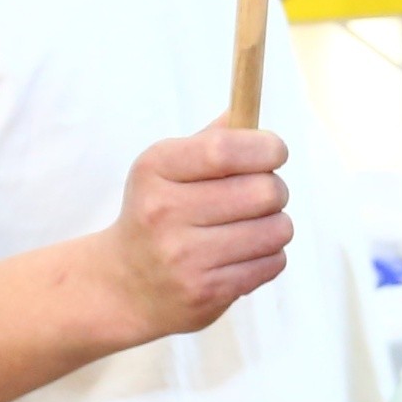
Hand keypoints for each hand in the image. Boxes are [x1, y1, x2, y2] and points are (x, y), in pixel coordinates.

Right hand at [84, 122, 293, 343]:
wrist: (125, 285)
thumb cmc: (158, 214)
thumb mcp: (167, 169)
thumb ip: (211, 140)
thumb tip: (246, 109)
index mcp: (156, 170)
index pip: (225, 149)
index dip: (265, 147)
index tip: (275, 152)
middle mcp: (164, 212)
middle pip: (264, 191)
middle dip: (275, 190)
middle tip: (262, 195)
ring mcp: (184, 257)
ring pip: (276, 229)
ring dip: (276, 225)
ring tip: (252, 227)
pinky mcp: (206, 292)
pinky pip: (273, 263)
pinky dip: (269, 256)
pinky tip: (243, 254)